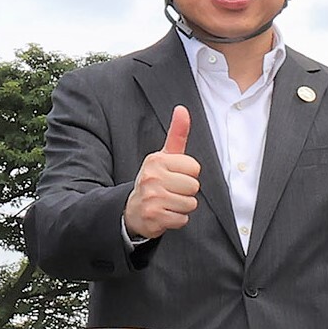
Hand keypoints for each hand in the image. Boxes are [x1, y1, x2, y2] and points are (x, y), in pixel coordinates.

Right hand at [123, 106, 200, 239]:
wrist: (133, 209)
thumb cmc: (155, 179)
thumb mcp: (164, 156)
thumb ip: (177, 134)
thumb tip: (182, 109)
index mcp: (156, 160)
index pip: (194, 168)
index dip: (189, 174)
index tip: (175, 176)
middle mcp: (151, 177)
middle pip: (194, 186)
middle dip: (187, 192)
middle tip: (171, 191)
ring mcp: (151, 197)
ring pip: (190, 204)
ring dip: (182, 206)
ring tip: (168, 202)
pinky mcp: (153, 217)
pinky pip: (182, 219)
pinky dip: (177, 220)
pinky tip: (165, 214)